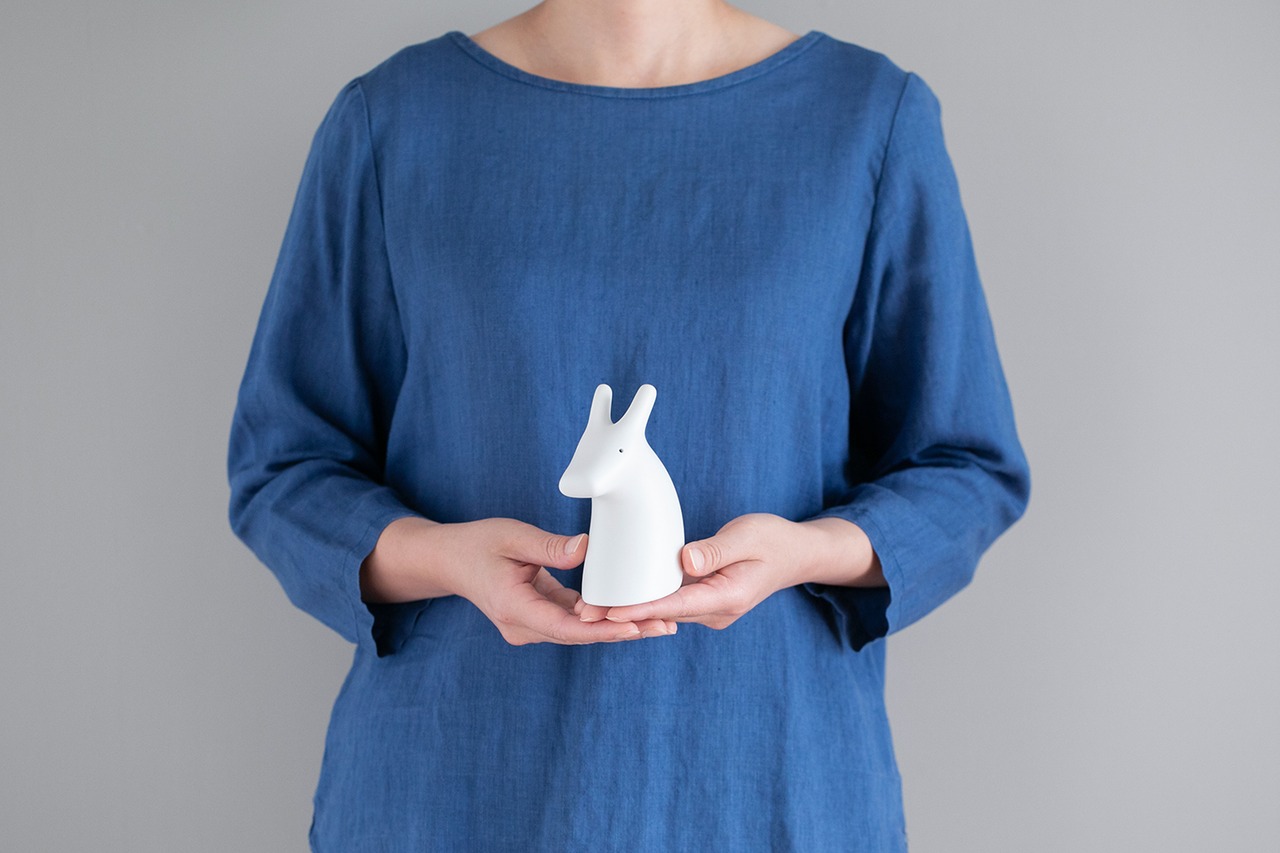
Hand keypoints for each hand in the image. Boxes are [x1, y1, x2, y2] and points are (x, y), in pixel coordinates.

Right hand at [360, 516, 675, 644]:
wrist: (449, 560)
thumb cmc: (478, 544)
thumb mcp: (512, 536)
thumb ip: (549, 546)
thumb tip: (586, 550)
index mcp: (515, 609)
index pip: (567, 627)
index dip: (603, 630)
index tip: (636, 627)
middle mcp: (523, 626)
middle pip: (580, 635)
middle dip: (623, 631)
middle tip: (665, 625)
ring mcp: (530, 626)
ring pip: (580, 631)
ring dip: (617, 627)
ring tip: (661, 622)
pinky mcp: (538, 618)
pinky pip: (574, 621)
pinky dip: (601, 618)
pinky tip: (632, 612)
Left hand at [579, 513, 882, 630]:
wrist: (796, 554)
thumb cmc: (773, 540)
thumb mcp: (748, 535)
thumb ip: (716, 549)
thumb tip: (684, 561)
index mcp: (727, 597)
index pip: (675, 605)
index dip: (640, 608)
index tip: (610, 611)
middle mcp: (716, 610)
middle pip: (662, 614)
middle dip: (624, 613)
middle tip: (583, 611)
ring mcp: (710, 609)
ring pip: (664, 611)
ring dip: (630, 610)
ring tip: (590, 607)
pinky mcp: (704, 600)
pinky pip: (671, 602)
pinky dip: (645, 601)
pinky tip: (618, 597)